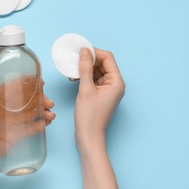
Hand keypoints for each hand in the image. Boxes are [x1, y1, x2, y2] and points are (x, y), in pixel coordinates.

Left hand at [0, 87, 55, 182]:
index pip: (10, 92)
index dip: (25, 85)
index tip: (39, 83)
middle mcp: (2, 114)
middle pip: (24, 101)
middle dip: (39, 100)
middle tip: (50, 103)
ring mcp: (10, 125)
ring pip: (30, 113)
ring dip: (42, 111)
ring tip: (51, 115)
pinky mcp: (16, 136)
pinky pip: (30, 127)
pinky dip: (40, 123)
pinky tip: (47, 122)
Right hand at [74, 48, 125, 188]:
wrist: (89, 137)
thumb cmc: (89, 117)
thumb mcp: (85, 90)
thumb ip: (85, 69)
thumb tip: (84, 52)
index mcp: (116, 82)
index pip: (108, 58)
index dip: (94, 52)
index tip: (80, 51)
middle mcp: (115, 84)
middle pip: (103, 63)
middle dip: (89, 60)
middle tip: (74, 60)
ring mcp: (109, 89)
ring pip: (98, 70)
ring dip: (85, 68)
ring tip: (72, 71)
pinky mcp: (101, 93)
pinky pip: (94, 79)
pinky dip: (85, 76)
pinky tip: (74, 79)